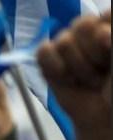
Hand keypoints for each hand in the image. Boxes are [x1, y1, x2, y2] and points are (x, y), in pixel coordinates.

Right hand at [37, 11, 110, 131]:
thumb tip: (102, 33)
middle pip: (82, 25)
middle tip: (100, 70)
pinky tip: (65, 79)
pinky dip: (54, 68)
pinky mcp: (49, 60)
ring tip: (86, 79)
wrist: (102, 114)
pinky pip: (43, 52)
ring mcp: (68, 44)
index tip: (110, 51)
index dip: (105, 35)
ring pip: (64, 42)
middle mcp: (90, 31)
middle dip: (92, 54)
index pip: (105, 15)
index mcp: (110, 25)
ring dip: (76, 68)